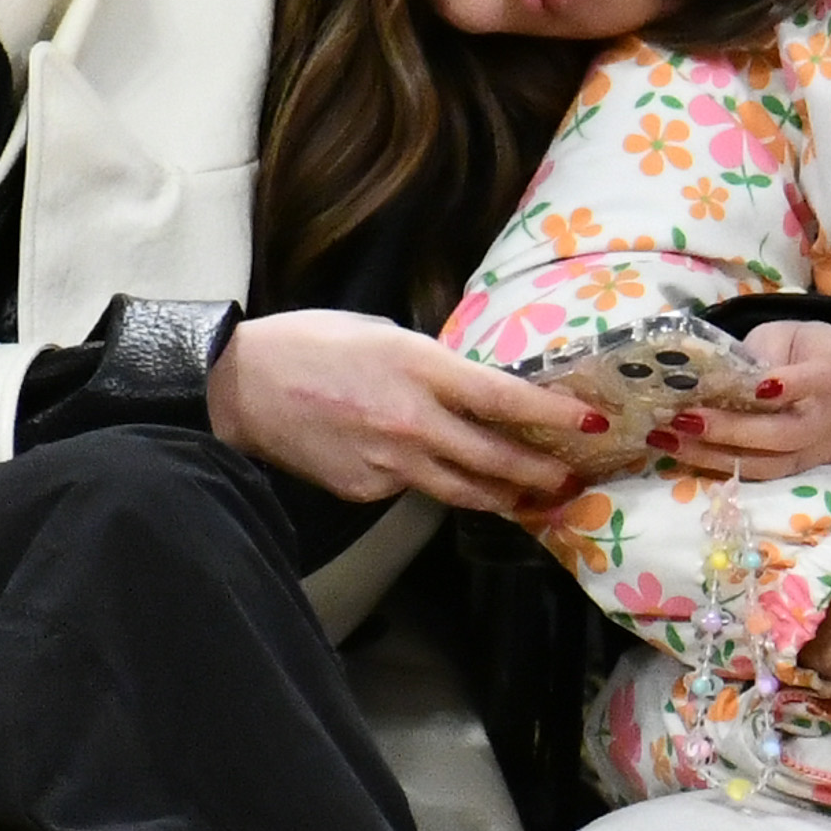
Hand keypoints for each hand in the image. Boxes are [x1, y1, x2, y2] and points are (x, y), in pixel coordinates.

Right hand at [206, 309, 580, 511]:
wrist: (238, 386)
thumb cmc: (311, 343)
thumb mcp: (385, 334)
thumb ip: (434, 365)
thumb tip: (474, 388)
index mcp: (423, 369)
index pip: (506, 401)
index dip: (554, 416)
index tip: (592, 423)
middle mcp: (415, 423)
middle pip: (497, 459)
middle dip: (541, 472)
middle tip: (570, 477)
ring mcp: (391, 464)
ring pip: (464, 490)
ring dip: (502, 495)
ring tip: (528, 496)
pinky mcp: (366, 491)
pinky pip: (413, 489)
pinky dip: (432, 483)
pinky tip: (433, 474)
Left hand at [649, 319, 830, 480]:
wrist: (825, 374)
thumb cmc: (795, 348)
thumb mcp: (779, 335)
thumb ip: (757, 357)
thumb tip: (713, 385)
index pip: (820, 378)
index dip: (790, 386)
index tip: (754, 388)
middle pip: (789, 432)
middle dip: (732, 429)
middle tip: (684, 420)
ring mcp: (825, 449)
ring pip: (772, 463)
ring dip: (715, 454)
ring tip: (671, 441)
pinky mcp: (804, 469)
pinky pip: (762, 474)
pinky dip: (720, 464)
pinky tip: (686, 453)